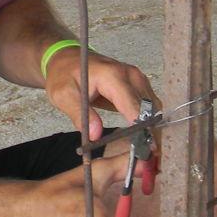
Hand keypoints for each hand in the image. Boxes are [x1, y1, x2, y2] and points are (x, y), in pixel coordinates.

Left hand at [45, 49, 159, 141]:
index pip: (134, 106)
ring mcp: (138, 78)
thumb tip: (96, 135)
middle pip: (149, 107)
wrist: (68, 60)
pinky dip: (150, 121)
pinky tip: (145, 137)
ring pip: (154, 107)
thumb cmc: (64, 76)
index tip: (145, 150)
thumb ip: (80, 114)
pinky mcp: (139, 84)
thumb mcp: (63, 95)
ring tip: (148, 151)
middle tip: (149, 157)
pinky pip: (150, 104)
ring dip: (153, 128)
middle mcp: (131, 75)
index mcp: (113, 76)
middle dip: (151, 132)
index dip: (141, 128)